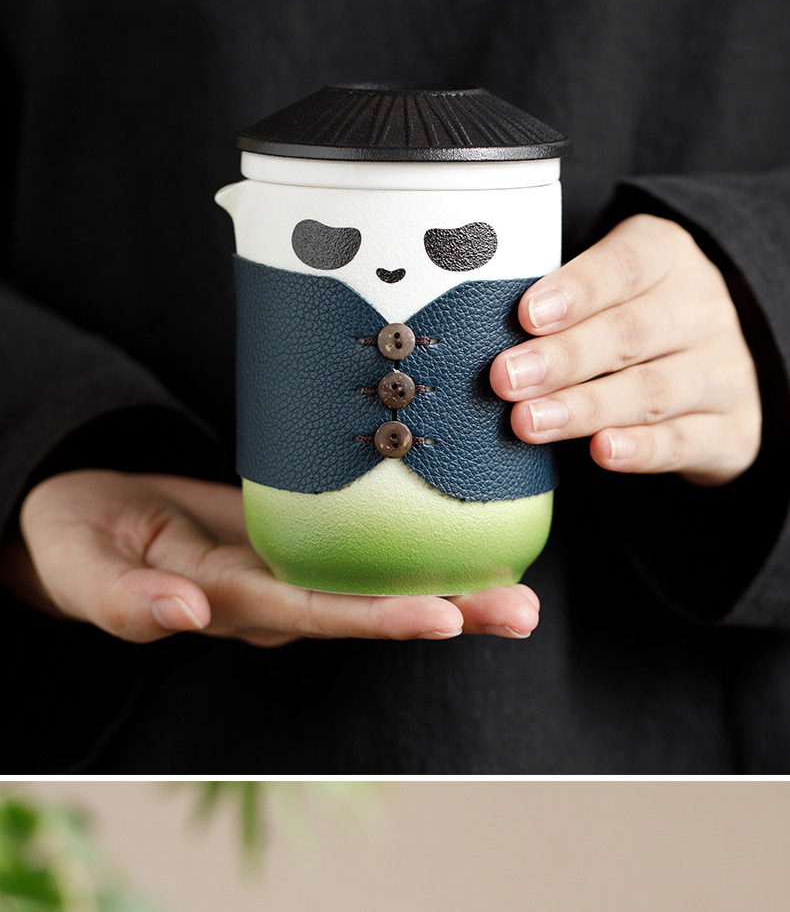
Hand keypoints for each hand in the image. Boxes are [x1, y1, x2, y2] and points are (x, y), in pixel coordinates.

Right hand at [7, 470, 539, 644]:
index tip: (442, 617)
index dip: (376, 618)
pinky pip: (357, 544)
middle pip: (366, 607)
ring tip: (518, 589)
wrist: (85, 516)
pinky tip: (459, 536)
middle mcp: (272, 594)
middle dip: (445, 611)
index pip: (314, 614)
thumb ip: (130, 601)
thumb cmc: (81, 543)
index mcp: (229, 604)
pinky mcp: (291, 533)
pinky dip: (410, 542)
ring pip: (373, 581)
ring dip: (446, 585)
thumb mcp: (87, 571)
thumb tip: (186, 615)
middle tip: (520, 609)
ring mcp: (286, 566)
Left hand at [490, 214, 761, 485]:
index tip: (526, 313)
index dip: (576, 289)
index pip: (626, 265)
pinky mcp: (733, 429)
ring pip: (651, 391)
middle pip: (630, 333)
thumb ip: (560, 298)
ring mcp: (723, 371)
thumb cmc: (638, 315)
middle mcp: (702, 309)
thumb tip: (474, 325)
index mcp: (668, 257)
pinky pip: (685, 441)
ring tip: (529, 422)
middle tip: (505, 378)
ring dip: (585, 408)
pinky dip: (642, 450)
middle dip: (562, 358)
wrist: (728, 360)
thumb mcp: (611, 285)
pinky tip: (602, 452)